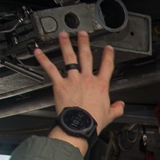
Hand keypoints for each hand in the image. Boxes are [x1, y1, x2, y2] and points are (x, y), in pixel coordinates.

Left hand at [34, 30, 124, 146]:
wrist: (79, 125)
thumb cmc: (93, 121)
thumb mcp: (110, 115)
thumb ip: (117, 108)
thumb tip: (121, 105)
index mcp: (101, 85)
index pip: (107, 66)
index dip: (109, 55)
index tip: (108, 48)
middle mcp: (87, 79)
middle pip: (86, 56)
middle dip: (84, 43)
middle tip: (82, 34)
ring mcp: (73, 80)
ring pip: (69, 58)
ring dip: (66, 45)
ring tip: (63, 35)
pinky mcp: (60, 84)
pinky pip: (51, 69)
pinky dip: (44, 60)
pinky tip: (38, 52)